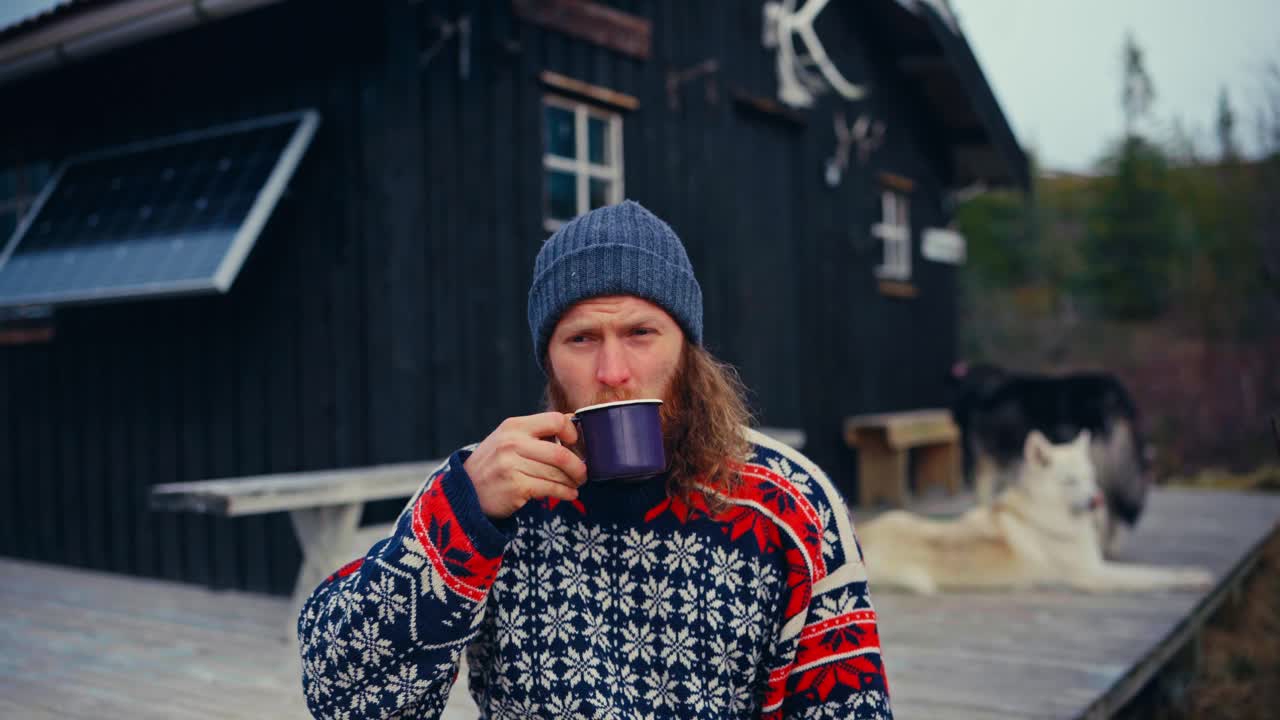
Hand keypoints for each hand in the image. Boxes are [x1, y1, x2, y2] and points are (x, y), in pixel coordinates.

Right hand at [463, 412, 587, 518]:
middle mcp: (512, 443)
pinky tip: (569, 494)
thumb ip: (535, 433)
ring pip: (557, 473)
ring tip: (575, 485)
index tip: (575, 444)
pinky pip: (550, 489)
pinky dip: (565, 493)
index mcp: (514, 426)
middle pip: (560, 452)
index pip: (554, 420)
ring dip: (572, 482)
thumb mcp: (508, 439)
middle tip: (583, 473)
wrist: (466, 491)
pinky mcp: (515, 486)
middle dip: (578, 466)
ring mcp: (512, 465)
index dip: (572, 432)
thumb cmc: (494, 464)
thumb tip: (572, 429)